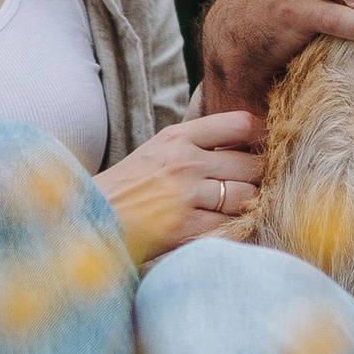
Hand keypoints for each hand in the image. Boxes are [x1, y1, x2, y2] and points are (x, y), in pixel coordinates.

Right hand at [97, 111, 265, 264]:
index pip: (240, 125)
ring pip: (245, 197)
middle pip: (250, 165)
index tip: (262, 148)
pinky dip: (233, 228)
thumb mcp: (156, 151)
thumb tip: (243, 147)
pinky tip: (223, 227)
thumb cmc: (126, 188)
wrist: (91, 219)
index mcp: (177, 137)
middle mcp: (184, 162)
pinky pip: (230, 226)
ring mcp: (185, 196)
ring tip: (234, 208)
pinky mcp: (185, 228)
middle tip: (250, 186)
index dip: (261, 136)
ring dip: (246, 206)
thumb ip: (195, 145)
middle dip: (256, 179)